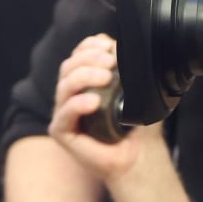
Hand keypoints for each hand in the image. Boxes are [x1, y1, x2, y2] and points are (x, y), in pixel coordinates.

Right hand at [48, 34, 163, 182]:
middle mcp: (72, 95)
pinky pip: (63, 113)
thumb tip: (126, 46)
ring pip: (64, 85)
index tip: (109, 45)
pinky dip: (77, 104)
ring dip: (84, 76)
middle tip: (110, 62)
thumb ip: (133, 68)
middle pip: (68, 66)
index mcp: (86, 82)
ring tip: (106, 78)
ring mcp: (64, 113)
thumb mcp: (141, 90)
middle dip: (88, 58)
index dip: (89, 46)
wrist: (140, 156)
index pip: (78, 55)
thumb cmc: (139, 126)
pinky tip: (93, 102)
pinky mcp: (61, 131)